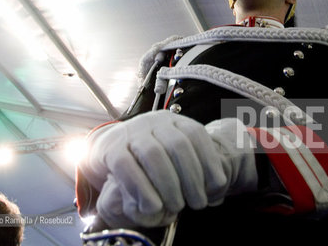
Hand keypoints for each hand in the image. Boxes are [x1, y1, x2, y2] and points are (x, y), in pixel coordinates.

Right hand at [79, 110, 256, 227]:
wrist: (108, 147)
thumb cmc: (148, 156)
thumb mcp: (173, 152)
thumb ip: (193, 166)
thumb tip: (219, 190)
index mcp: (173, 120)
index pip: (196, 134)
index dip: (210, 160)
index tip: (217, 186)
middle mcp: (153, 121)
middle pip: (178, 145)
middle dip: (192, 178)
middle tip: (198, 203)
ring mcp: (131, 132)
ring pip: (153, 155)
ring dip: (169, 185)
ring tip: (177, 207)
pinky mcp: (111, 148)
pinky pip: (127, 167)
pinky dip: (142, 189)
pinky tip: (154, 206)